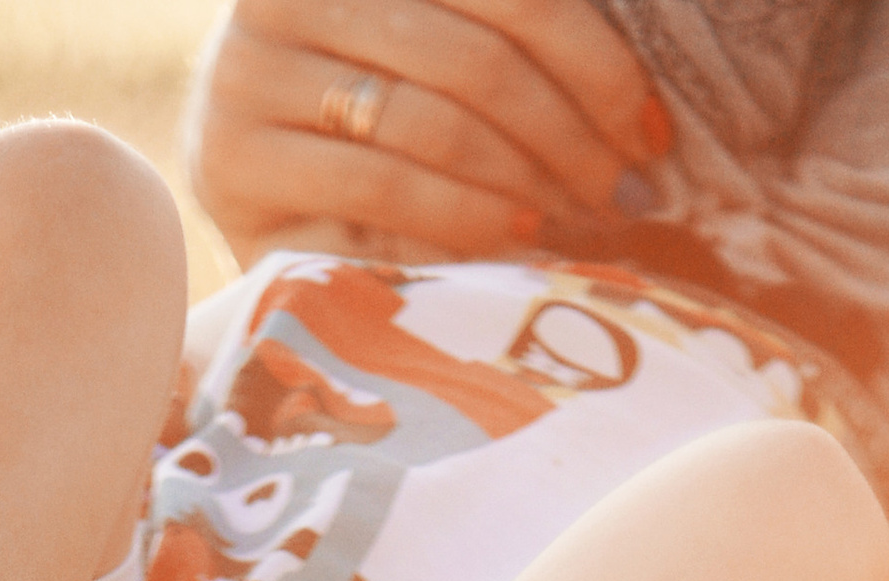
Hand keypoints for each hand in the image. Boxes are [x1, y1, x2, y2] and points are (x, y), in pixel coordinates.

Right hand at [184, 0, 668, 267]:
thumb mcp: (437, 55)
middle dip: (567, 134)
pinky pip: (381, 190)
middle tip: (624, 194)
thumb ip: (501, 36)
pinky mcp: (236, 162)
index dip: (593, 58)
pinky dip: (461, 219)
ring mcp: (249, 74)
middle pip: (472, 59)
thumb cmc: (374, 129)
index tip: (652, 129)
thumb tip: (638, 105)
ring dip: (523, 180)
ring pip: (429, 125)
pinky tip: (513, 237)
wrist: (257, 198)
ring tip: (576, 219)